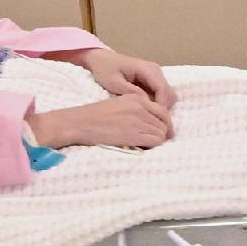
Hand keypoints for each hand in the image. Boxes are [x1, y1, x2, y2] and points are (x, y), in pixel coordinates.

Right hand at [33, 94, 171, 151]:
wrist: (81, 122)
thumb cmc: (96, 115)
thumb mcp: (119, 104)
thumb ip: (136, 109)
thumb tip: (151, 122)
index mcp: (137, 98)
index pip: (162, 110)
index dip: (165, 122)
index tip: (163, 131)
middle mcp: (140, 107)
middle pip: (164, 122)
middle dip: (163, 132)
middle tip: (159, 140)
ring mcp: (137, 120)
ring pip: (161, 132)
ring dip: (157, 140)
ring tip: (147, 144)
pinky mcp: (134, 134)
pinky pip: (155, 141)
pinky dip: (153, 146)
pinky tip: (143, 147)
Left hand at [58, 46, 177, 114]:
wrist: (101, 59)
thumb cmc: (105, 69)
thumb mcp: (114, 82)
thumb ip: (130, 92)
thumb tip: (146, 103)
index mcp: (146, 69)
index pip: (162, 89)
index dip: (161, 106)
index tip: (155, 120)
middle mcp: (155, 70)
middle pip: (169, 92)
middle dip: (163, 109)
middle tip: (153, 123)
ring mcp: (155, 74)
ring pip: (167, 94)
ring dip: (162, 107)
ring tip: (149, 119)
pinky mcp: (152, 80)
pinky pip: (161, 94)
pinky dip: (158, 104)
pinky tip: (146, 112)